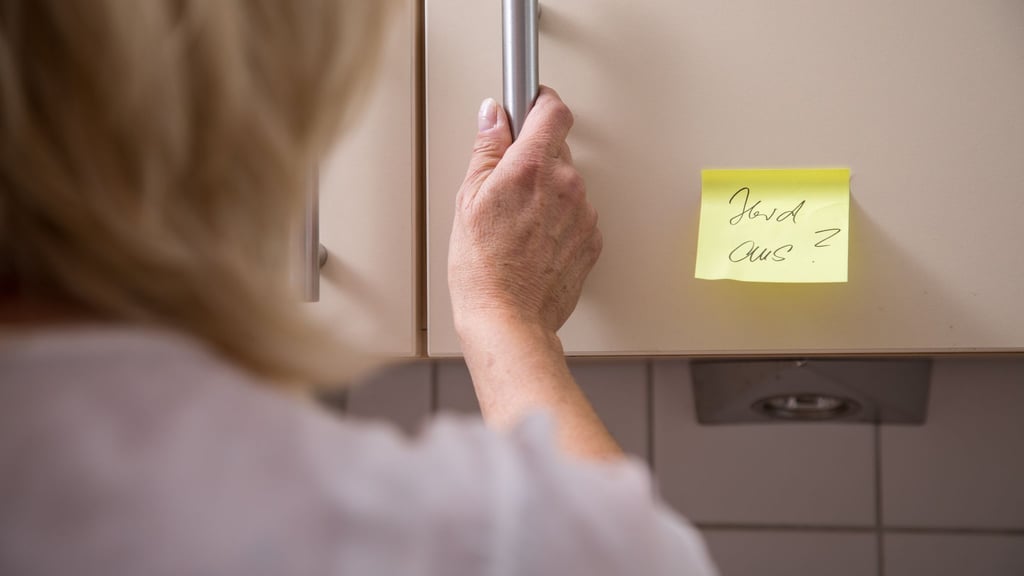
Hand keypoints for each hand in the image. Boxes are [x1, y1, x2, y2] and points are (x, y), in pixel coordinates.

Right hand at [448, 87, 601, 336]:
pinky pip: (577, 215)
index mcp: (532, 167)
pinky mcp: (592, 239)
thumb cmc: (483, 268)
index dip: (541, 103)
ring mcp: (583, 213)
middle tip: (507, 187)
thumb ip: (487, 149)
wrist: (508, 318)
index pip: (553, 111)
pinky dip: (560, 221)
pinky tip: (533, 241)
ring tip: (518, 225)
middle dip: (535, 160)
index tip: (531, 105)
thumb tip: (494, 116)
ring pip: (568, 185)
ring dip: (548, 194)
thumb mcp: (469, 199)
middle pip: (558, 150)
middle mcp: (565, 184)